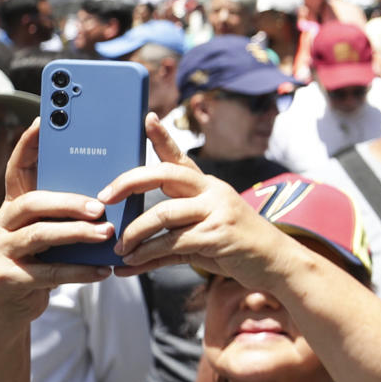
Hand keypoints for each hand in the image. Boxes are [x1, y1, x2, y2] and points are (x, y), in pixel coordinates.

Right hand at [0, 121, 117, 327]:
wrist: (10, 308)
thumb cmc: (41, 262)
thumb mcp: (53, 233)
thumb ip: (69, 213)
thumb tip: (114, 191)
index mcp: (14, 206)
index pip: (18, 169)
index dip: (29, 144)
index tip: (46, 120)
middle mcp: (2, 223)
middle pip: (32, 202)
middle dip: (68, 200)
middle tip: (99, 206)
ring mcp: (0, 251)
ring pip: (39, 234)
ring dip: (77, 233)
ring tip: (107, 234)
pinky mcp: (6, 279)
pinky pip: (48, 272)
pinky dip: (80, 270)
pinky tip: (104, 270)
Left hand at [100, 117, 275, 283]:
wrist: (276, 262)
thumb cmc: (236, 247)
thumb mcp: (203, 234)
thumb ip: (168, 238)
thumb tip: (128, 254)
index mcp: (208, 186)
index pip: (180, 157)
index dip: (162, 137)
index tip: (146, 118)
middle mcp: (212, 191)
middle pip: (165, 174)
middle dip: (129, 182)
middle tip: (104, 196)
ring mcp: (217, 211)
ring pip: (163, 213)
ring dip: (135, 232)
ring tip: (120, 248)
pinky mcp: (218, 235)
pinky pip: (172, 242)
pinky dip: (147, 255)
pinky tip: (132, 263)